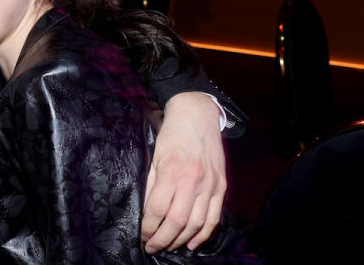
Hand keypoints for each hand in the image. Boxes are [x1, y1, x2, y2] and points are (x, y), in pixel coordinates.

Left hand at [141, 92, 225, 253]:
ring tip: (169, 246)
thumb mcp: (155, 157)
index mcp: (172, 171)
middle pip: (177, 221)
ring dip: (181, 240)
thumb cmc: (172, 135)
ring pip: (196, 223)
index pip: (158, 209)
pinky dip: (204, 234)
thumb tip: (148, 212)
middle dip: (162, 239)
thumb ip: (152, 185)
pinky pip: (214, 217)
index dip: (149, 227)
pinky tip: (192, 243)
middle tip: (152, 247)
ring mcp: (210, 184)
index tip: (142, 235)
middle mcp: (193, 180)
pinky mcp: (221, 186)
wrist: (197, 116)